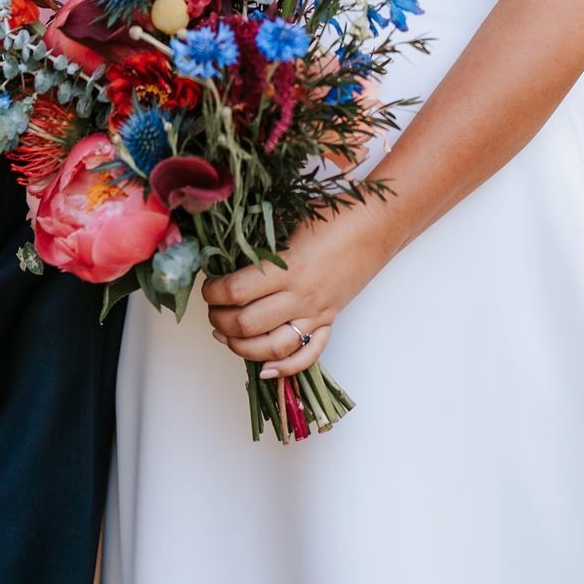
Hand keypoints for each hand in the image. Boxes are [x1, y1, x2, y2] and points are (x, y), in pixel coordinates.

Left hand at [203, 204, 387, 379]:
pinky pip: (309, 354)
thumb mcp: (290, 219)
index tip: (208, 286)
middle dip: (221, 320)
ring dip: (242, 347)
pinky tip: (265, 369)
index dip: (214, 292)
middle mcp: (301, 296)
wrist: (374, 224)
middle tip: (212, 309)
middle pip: (249, 324)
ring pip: (274, 347)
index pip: (237, 291)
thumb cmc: (332, 215)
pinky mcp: (330, 321)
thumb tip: (225, 249)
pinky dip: (286, 368)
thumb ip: (260, 239)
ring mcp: (317, 313)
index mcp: (288, 267)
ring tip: (226, 335)